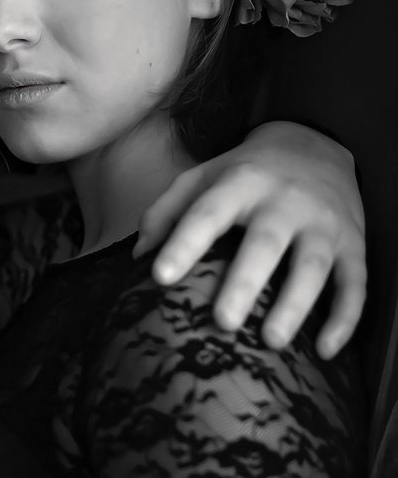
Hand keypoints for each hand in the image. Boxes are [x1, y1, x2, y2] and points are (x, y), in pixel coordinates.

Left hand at [133, 121, 364, 358]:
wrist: (314, 144)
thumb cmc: (244, 172)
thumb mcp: (201, 177)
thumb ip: (166, 211)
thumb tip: (139, 255)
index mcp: (240, 183)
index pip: (207, 213)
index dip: (183, 243)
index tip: (159, 276)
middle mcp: (285, 201)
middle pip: (265, 243)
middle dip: (245, 283)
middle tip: (222, 322)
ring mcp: (323, 222)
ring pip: (313, 266)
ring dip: (295, 305)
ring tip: (270, 341)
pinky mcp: (354, 244)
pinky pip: (355, 283)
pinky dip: (345, 318)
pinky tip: (325, 350)